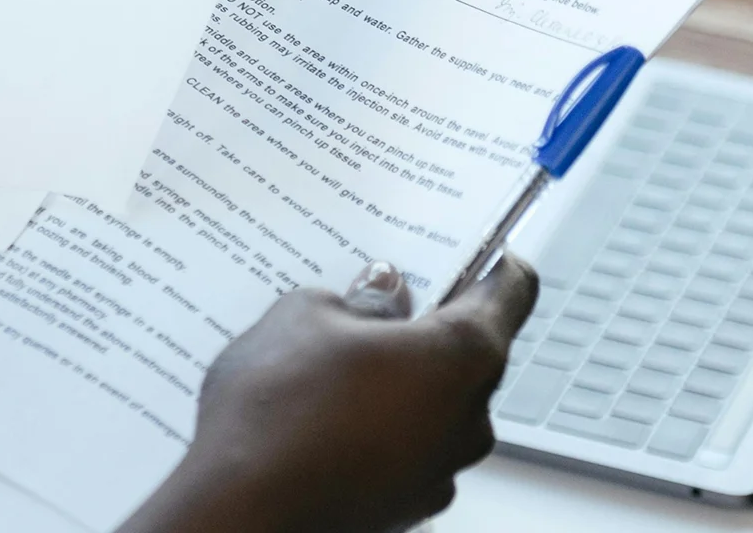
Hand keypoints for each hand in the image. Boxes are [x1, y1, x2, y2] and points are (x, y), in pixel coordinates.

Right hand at [119, 257, 538, 532]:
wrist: (240, 510)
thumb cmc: (276, 411)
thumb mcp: (306, 316)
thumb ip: (358, 299)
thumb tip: (381, 296)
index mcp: (463, 356)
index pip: (512, 290)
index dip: (489, 259)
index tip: (466, 247)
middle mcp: (469, 419)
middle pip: (469, 352)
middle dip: (424, 323)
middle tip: (371, 300)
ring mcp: (440, 470)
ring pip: (433, 404)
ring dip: (396, 379)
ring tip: (328, 363)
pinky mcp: (406, 506)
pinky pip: (404, 447)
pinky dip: (375, 427)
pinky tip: (320, 414)